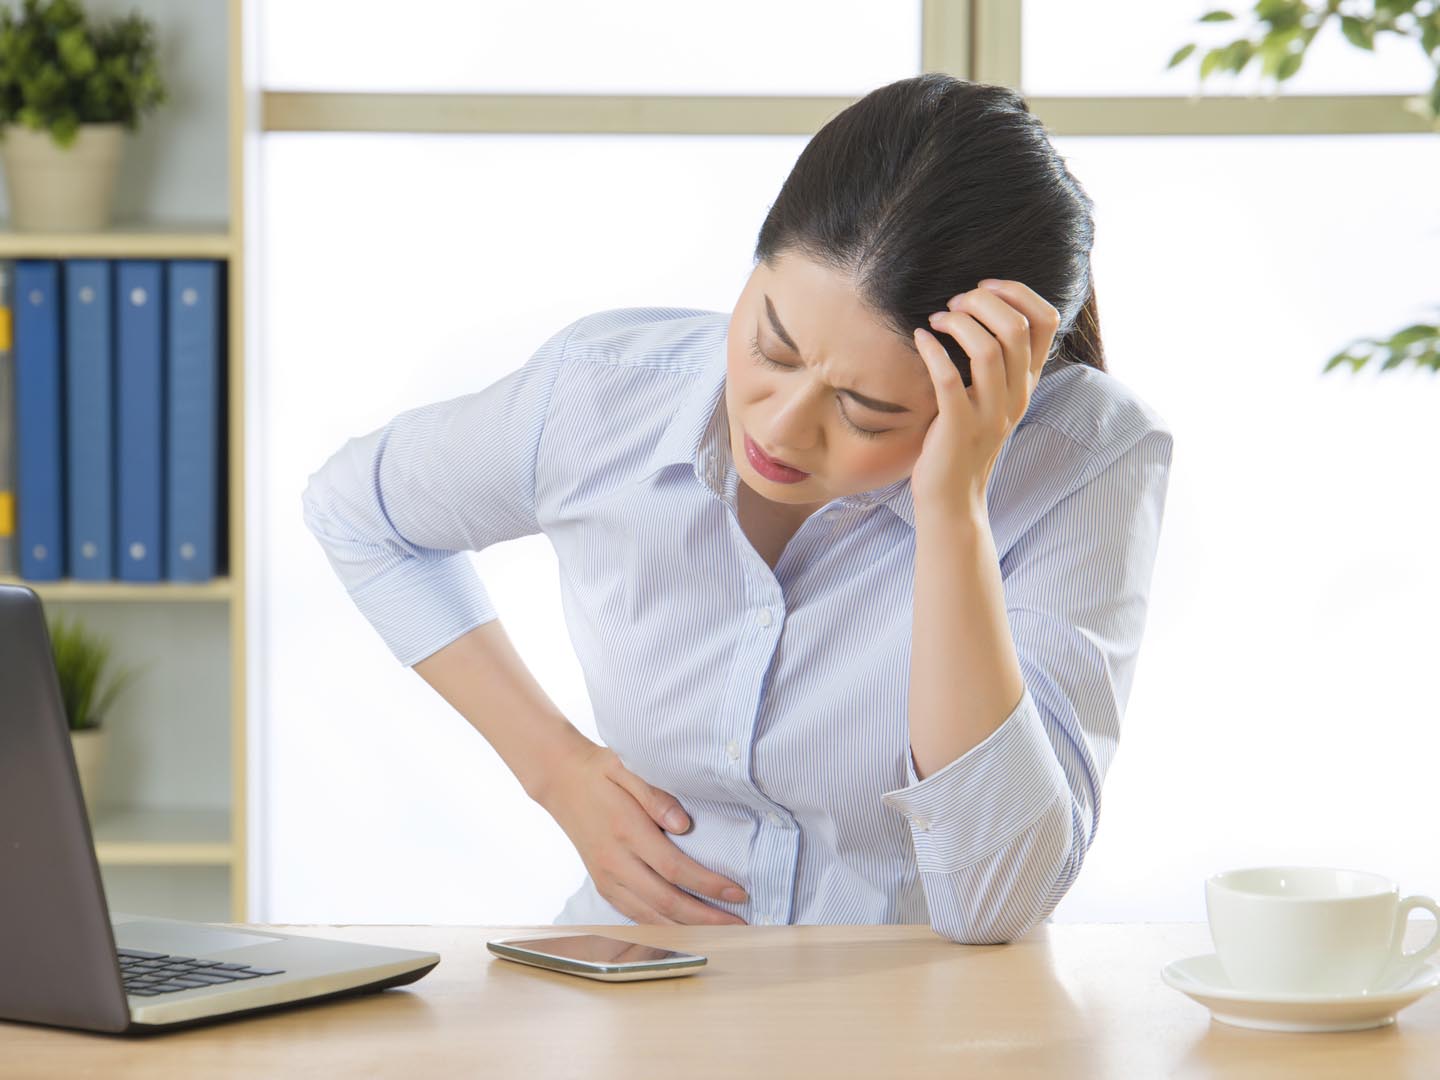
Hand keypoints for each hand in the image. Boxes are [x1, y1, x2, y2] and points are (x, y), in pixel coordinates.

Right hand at [535, 738, 748, 924]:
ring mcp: (607, 878)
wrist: (561, 781)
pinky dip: (662, 928)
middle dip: (706, 918)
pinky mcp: (603, 885)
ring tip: (720, 934)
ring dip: (688, 929)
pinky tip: (685, 932)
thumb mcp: (627, 767)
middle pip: (667, 902)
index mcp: (627, 832)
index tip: (738, 892)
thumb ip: (655, 795)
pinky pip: (635, 916)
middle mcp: (616, 862)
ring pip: (651, 916)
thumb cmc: (601, 772)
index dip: (708, 885)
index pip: (675, 869)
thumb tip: (683, 825)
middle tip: (739, 925)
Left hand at [909, 279, 1059, 515]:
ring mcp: (990, 414)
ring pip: (989, 350)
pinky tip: (919, 338)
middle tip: (953, 304)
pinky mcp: (958, 428)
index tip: (983, 287)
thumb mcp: (991, 397)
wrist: (952, 497)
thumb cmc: (963, 439)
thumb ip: (998, 361)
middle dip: (982, 302)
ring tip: (936, 320)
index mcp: (1027, 382)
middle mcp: (1016, 396)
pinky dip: (933, 351)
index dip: (1017, 292)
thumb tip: (979, 306)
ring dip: (958, 323)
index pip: (1047, 321)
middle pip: (1016, 328)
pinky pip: (949, 380)